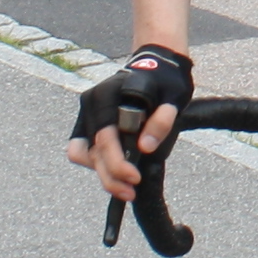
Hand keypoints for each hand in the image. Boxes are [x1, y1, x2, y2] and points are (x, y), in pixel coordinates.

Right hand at [65, 44, 191, 201]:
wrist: (156, 65)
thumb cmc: (166, 80)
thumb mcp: (174, 97)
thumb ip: (162, 121)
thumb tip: (145, 147)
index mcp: (108, 95)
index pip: (105, 136)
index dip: (117, 162)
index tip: (134, 178)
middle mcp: (91, 104)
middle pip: (92, 150)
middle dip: (110, 177)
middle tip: (130, 192)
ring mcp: (87, 114)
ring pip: (84, 154)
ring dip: (102, 174)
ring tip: (125, 187)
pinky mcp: (88, 123)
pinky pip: (84, 150)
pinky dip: (98, 164)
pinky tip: (118, 173)